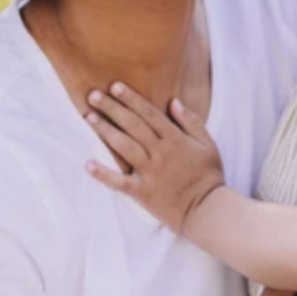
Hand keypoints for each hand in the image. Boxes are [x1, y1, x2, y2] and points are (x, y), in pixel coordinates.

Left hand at [83, 82, 224, 232]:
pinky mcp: (142, 192)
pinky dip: (103, 174)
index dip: (131, 98)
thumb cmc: (208, 175)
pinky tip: (88, 164)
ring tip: (89, 117)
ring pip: (124, 147)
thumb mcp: (208, 144)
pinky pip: (120, 182)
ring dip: (105, 131)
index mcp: (175, 139)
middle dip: (112, 108)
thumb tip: (174, 102)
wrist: (207, 209)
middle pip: (133, 125)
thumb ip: (191, 121)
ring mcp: (150, 172)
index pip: (149, 113)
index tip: (115, 86)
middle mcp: (160, 152)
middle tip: (93, 95)